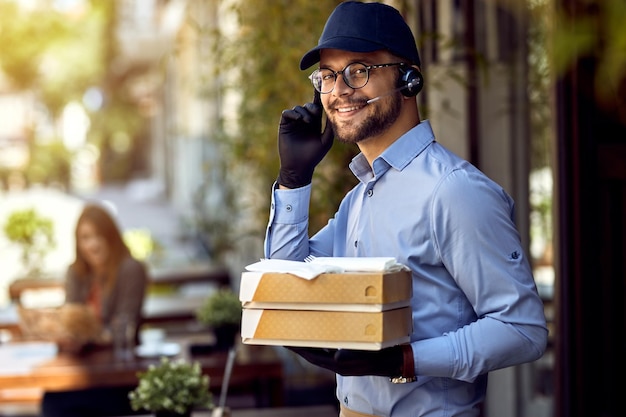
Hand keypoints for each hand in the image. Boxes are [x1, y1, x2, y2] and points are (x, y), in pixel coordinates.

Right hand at [277, 91, 333, 188]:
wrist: (299, 166)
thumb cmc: (314, 156)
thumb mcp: (326, 140)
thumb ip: (329, 126)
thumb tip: (334, 112)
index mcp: (314, 124)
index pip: (317, 108)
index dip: (318, 97)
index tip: (321, 87)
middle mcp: (304, 122)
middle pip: (308, 106)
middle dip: (312, 107)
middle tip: (315, 113)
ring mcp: (294, 123)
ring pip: (298, 108)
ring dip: (304, 112)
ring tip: (307, 121)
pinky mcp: (285, 125)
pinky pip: (287, 113)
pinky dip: (293, 113)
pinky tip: (299, 119)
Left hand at [287, 345, 409, 377]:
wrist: (394, 361)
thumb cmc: (380, 353)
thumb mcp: (365, 350)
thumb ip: (349, 351)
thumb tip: (335, 352)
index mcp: (340, 364)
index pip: (313, 357)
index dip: (299, 350)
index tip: (286, 343)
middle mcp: (339, 364)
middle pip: (313, 355)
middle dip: (300, 347)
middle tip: (285, 336)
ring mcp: (343, 363)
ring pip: (320, 353)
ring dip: (309, 345)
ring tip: (297, 334)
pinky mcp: (347, 360)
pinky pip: (329, 352)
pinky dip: (321, 345)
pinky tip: (318, 336)